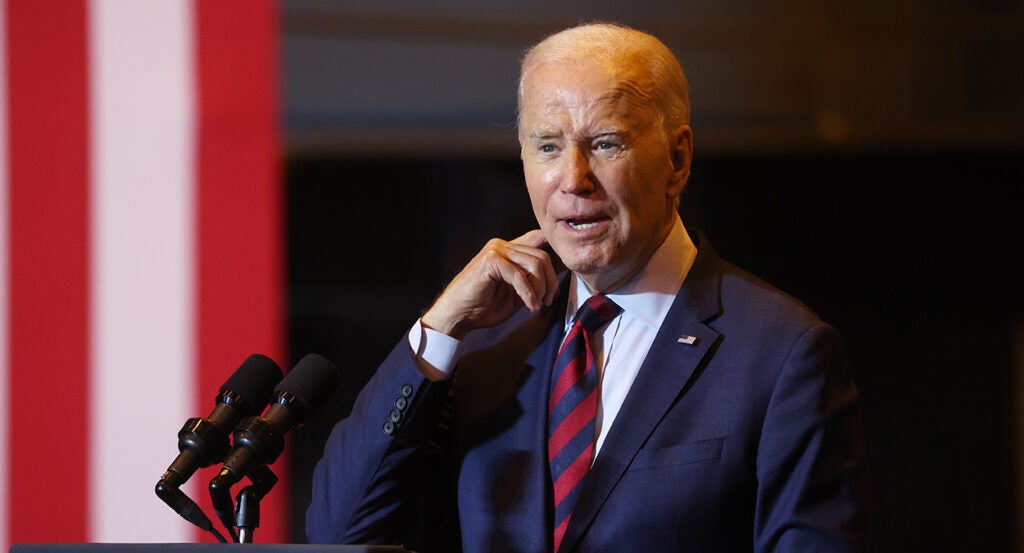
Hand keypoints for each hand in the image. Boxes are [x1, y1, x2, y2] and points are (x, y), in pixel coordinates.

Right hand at [421, 229, 558, 339]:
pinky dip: (528, 293)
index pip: (537, 239)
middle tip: (546, 301)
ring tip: (536, 305)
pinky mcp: (490, 261)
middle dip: (550, 282)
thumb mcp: (515, 294)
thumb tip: (553, 281)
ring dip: (540, 289)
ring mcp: (495, 250)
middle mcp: (501, 245)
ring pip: (534, 263)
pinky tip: (529, 305)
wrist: (457, 316)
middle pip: (542, 255)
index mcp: (507, 250)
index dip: (553, 253)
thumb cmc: (482, 307)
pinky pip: (519, 275)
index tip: (556, 278)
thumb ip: (531, 282)